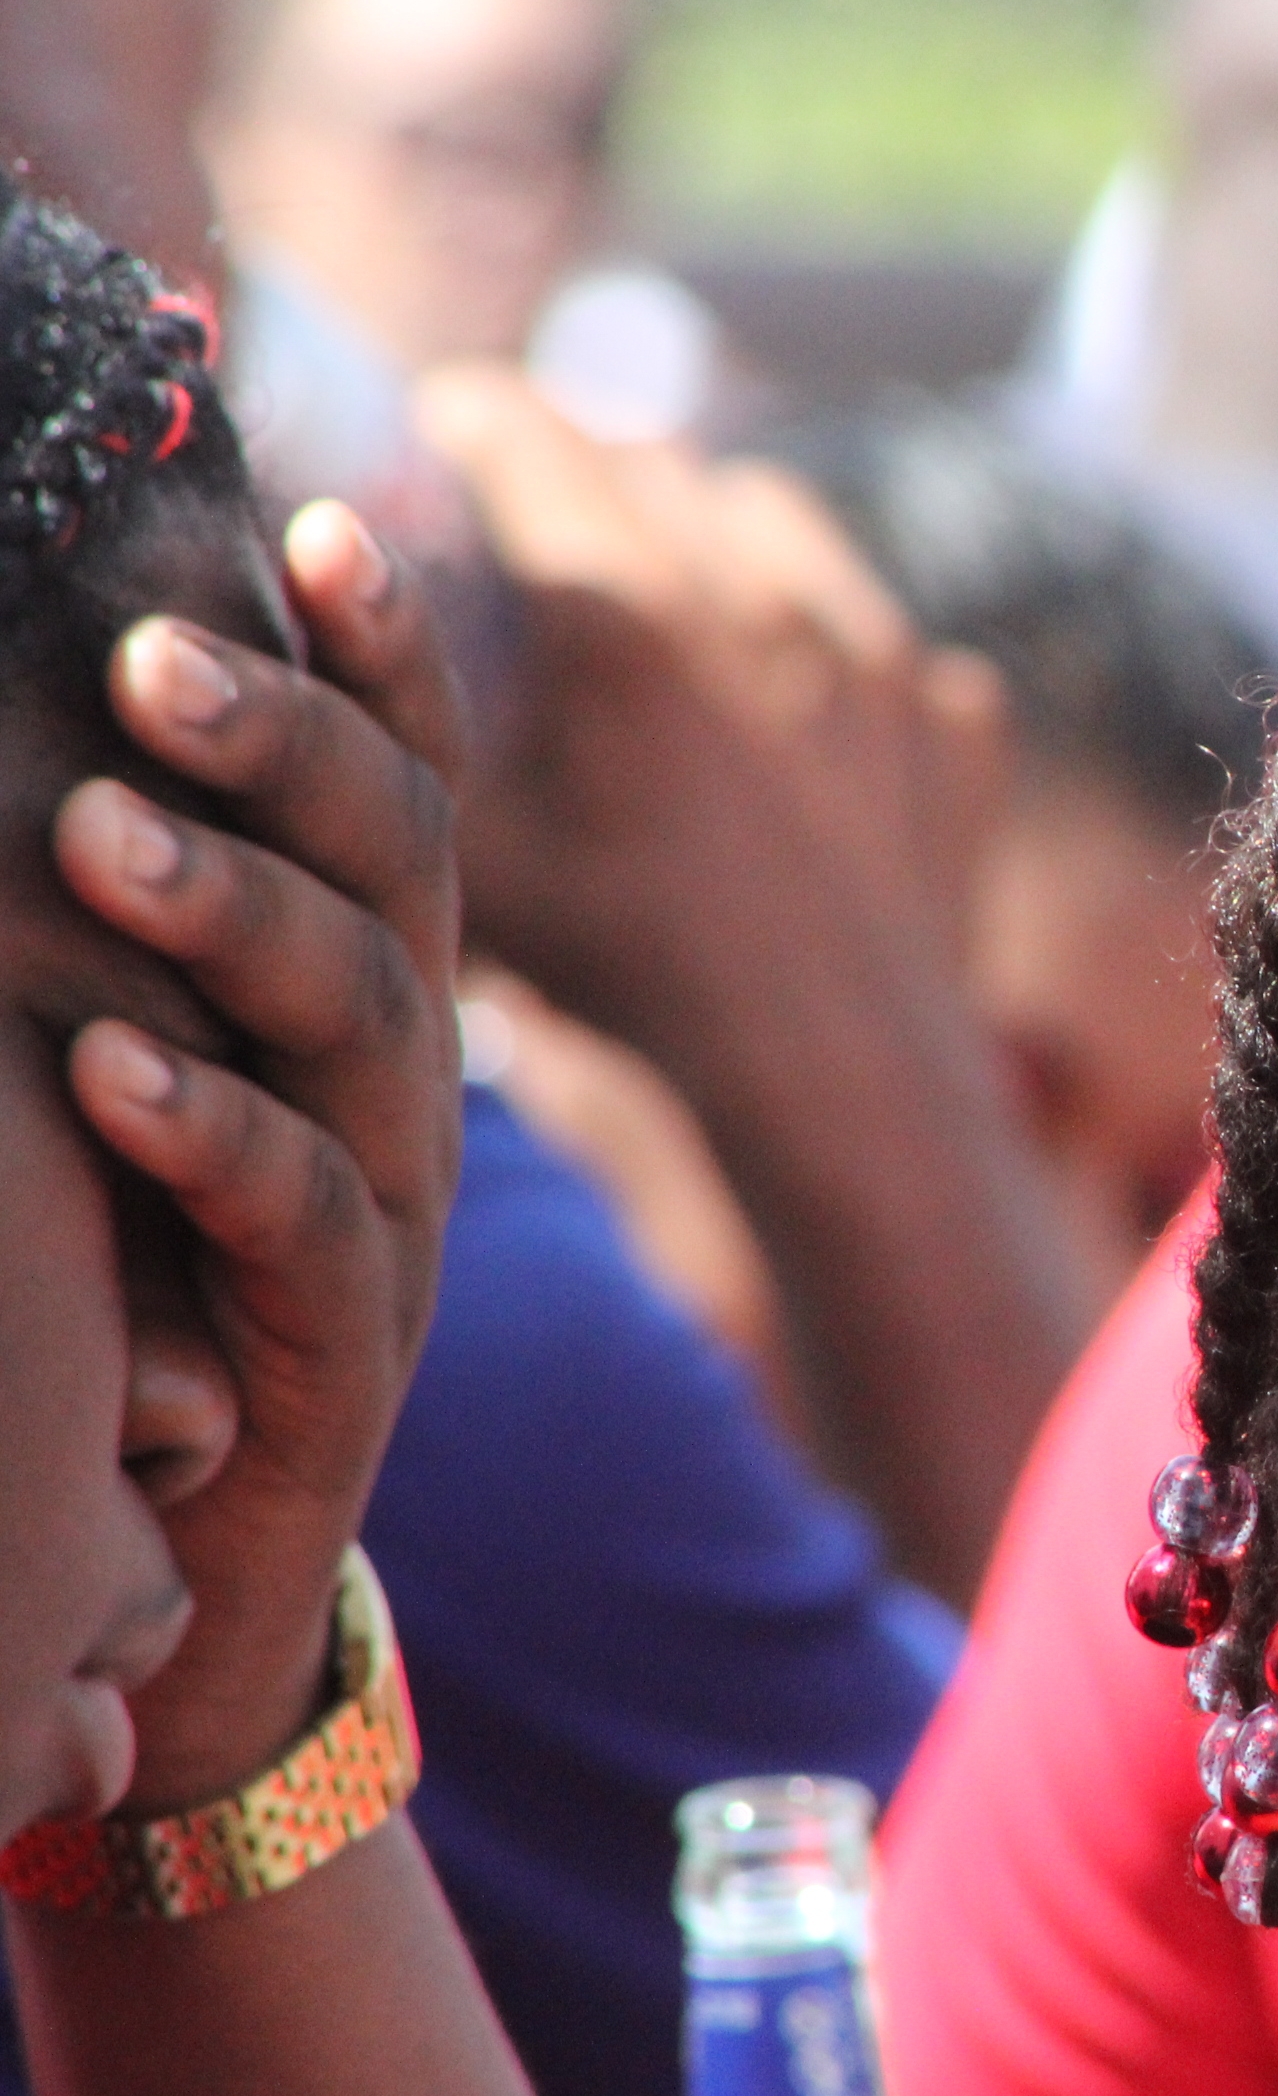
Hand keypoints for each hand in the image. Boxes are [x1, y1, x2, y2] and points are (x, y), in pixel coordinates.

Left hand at [53, 505, 464, 1811]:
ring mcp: (391, 1209)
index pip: (413, 787)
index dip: (388, 661)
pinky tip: (109, 1074)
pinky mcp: (341, 1350)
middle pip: (404, 873)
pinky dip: (209, 1139)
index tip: (318, 525)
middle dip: (298, 750)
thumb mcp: (145, 1078)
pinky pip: (306, 1224)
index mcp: (367, 989)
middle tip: (160, 657)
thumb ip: (140, 926)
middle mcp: (402, 1078)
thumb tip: (46, 741)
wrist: (180, 1570)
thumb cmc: (136, 1287)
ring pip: (368, 1026)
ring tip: (103, 837)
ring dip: (237, 917)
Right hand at [412, 365, 1007, 1045]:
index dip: (474, 419)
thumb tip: (315, 643)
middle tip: (541, 508)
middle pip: (656, 466)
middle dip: (587, 469)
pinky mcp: (958, 723)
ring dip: (714, 530)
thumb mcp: (476, 848)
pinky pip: (888, 641)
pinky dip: (835, 652)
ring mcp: (882, 657)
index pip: (530, 441)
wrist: (833, 1074)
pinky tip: (802, 711)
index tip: (444, 420)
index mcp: (629, 612)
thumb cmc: (633, 974)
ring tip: (671, 585)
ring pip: (777, 522)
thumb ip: (405, 727)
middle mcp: (767, 603)